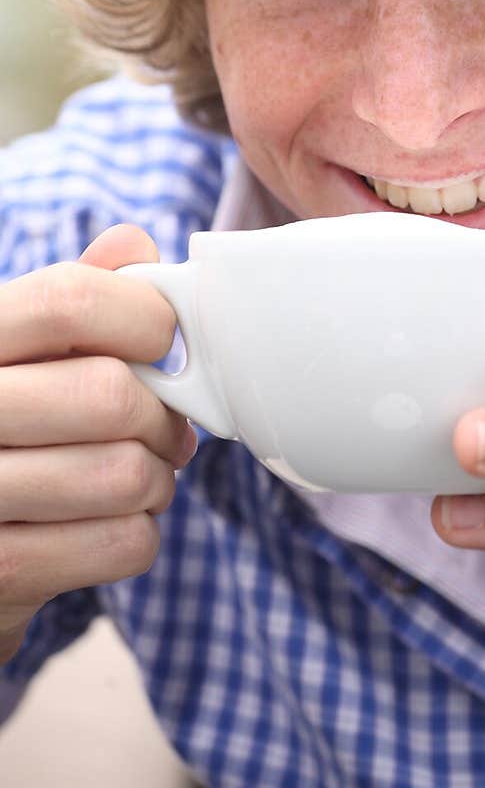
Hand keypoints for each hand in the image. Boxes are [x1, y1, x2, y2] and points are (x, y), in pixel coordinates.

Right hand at [0, 225, 195, 663]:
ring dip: (156, 481)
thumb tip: (134, 243)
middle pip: (110, 394)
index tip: (162, 341)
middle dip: (162, 417)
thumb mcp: (20, 351)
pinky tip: (110, 524)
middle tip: (166, 430)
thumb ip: (74, 297)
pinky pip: (121, 544)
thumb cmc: (6, 428)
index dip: (144, 317)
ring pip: (124, 475)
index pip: (70, 301)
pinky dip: (138, 534)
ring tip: (138, 478)